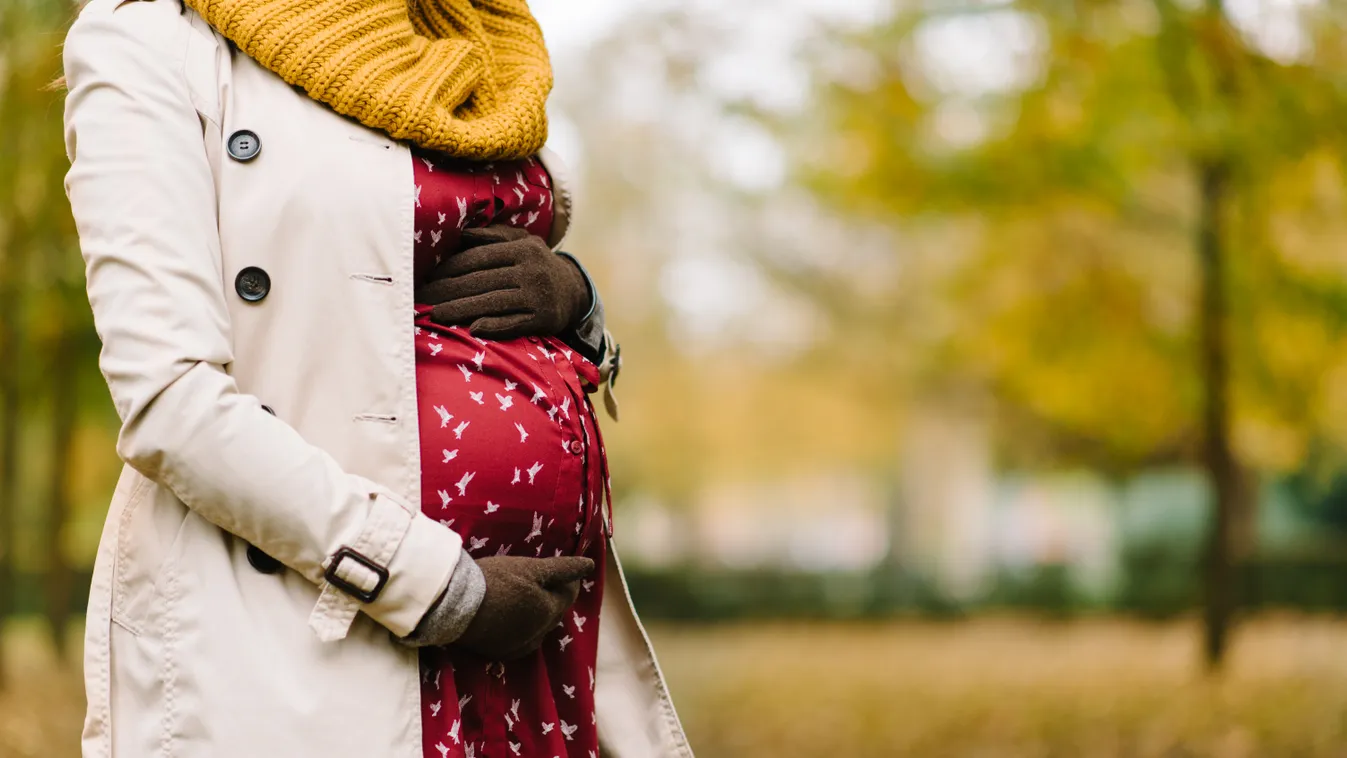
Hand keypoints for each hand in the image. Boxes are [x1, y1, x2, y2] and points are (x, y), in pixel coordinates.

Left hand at [416, 226, 591, 340]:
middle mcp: (531, 271)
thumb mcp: (523, 242)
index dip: (450, 268)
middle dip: (448, 291)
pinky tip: (472, 329)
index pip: (479, 258)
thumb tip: (462, 234)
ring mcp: (538, 296)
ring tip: (436, 315)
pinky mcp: (543, 319)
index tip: (428, 278)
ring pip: (492, 303)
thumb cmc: (537, 265)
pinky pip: (514, 324)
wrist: (574, 293)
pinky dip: (493, 326)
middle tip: (422, 298)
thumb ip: (494, 236)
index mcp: (522, 249)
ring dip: (461, 310)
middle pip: (481, 281)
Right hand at [454, 555, 593, 659]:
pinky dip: (521, 630)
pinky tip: (511, 620)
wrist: (455, 605)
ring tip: (525, 600)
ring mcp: (519, 646)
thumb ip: (562, 569)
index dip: (569, 580)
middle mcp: (538, 632)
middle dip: (553, 598)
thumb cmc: (495, 581)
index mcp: (548, 610)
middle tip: (543, 582)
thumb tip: (590, 565)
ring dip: (538, 616)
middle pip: (554, 613)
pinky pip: (520, 642)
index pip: (568, 595)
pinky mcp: (500, 653)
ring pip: (538, 630)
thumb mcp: (531, 569)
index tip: (564, 571)